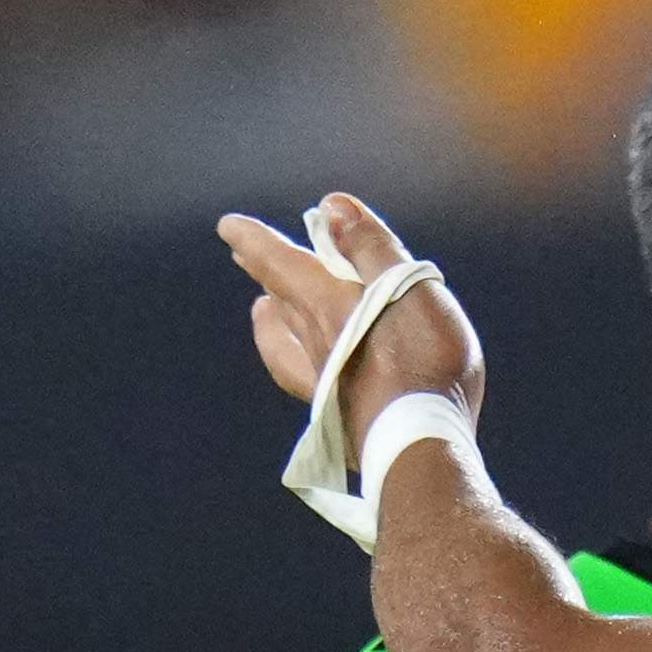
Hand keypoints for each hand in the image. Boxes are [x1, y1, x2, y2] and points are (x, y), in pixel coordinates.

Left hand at [217, 193, 483, 449]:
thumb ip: (370, 247)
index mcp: (325, 303)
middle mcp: (314, 340)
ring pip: (286, 339)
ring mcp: (322, 381)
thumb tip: (332, 207)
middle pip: (280, 299)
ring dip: (273, 318)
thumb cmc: (422, 361)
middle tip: (245, 257)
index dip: (255, 240)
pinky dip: (293, 359)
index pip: (279, 261)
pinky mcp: (339, 414)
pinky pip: (304, 376)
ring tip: (265, 309)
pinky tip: (305, 367)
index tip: (228, 226)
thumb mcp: (406, 288)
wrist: (421, 444)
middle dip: (265, 274)